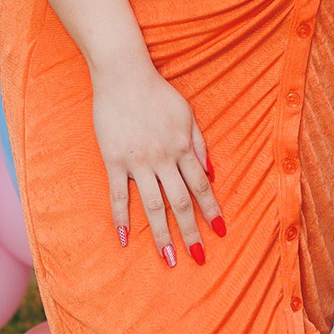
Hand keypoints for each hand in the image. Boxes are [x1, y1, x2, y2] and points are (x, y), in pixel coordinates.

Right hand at [92, 55, 223, 263]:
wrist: (123, 75)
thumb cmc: (157, 93)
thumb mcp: (187, 114)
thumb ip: (198, 144)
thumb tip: (209, 171)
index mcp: (183, 148)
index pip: (201, 187)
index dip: (211, 210)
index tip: (219, 231)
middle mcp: (163, 159)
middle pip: (180, 203)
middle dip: (191, 232)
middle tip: (197, 257)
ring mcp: (137, 162)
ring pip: (153, 205)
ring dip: (162, 234)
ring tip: (168, 258)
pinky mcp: (114, 160)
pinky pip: (118, 194)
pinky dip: (121, 217)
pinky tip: (124, 238)